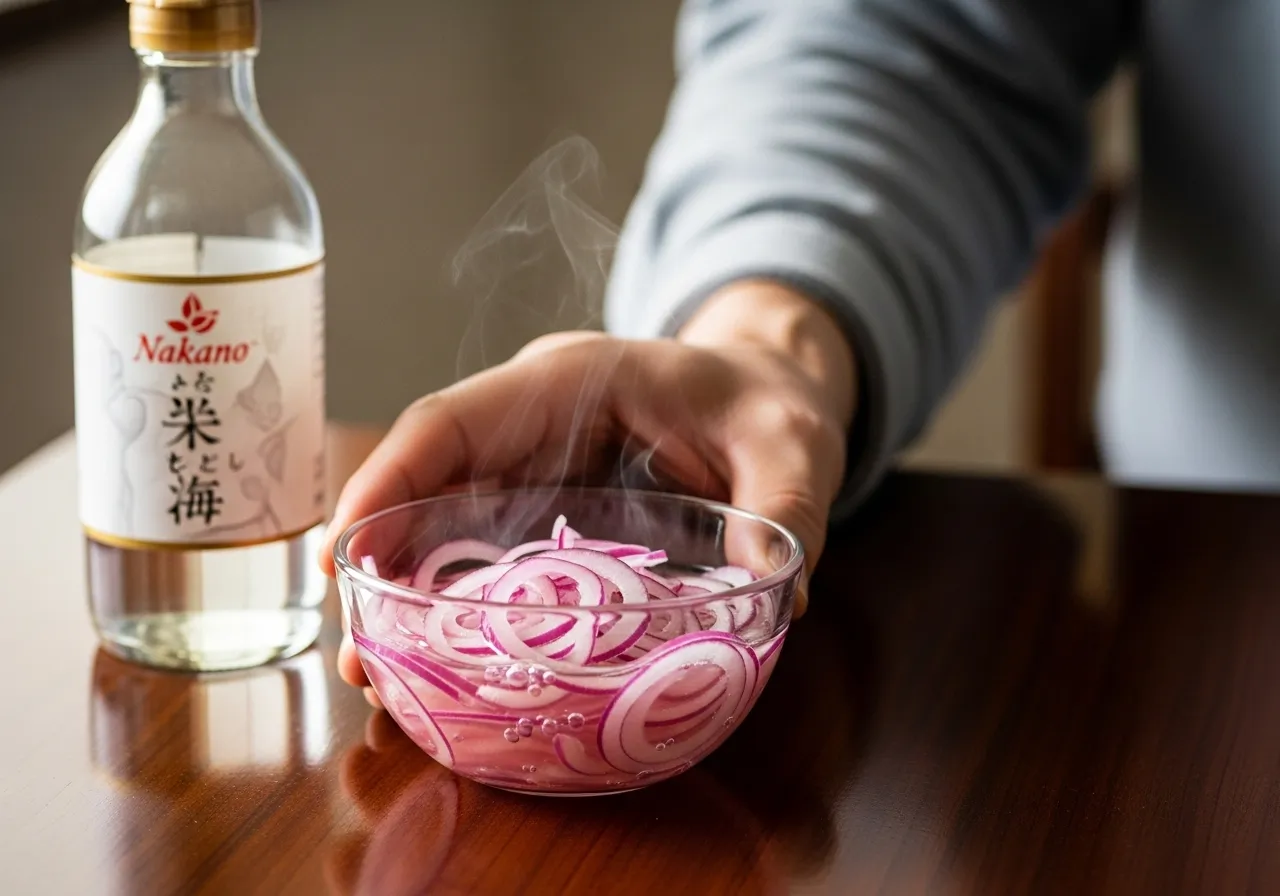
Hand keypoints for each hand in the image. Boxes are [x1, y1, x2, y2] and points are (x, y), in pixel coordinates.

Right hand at [321, 279, 855, 695]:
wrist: (770, 390)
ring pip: (441, 514)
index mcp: (568, 379)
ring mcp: (533, 461)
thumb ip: (786, 504)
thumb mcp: (790, 442)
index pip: (453, 420)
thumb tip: (774, 589)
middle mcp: (531, 418)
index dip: (389, 481)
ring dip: (402, 588)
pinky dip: (448, 595)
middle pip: (426, 478)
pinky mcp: (547, 502)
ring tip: (378, 675)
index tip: (347, 552)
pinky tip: (438, 655)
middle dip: (377, 556)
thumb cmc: (769, 402)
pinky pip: (479, 541)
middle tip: (357, 653)